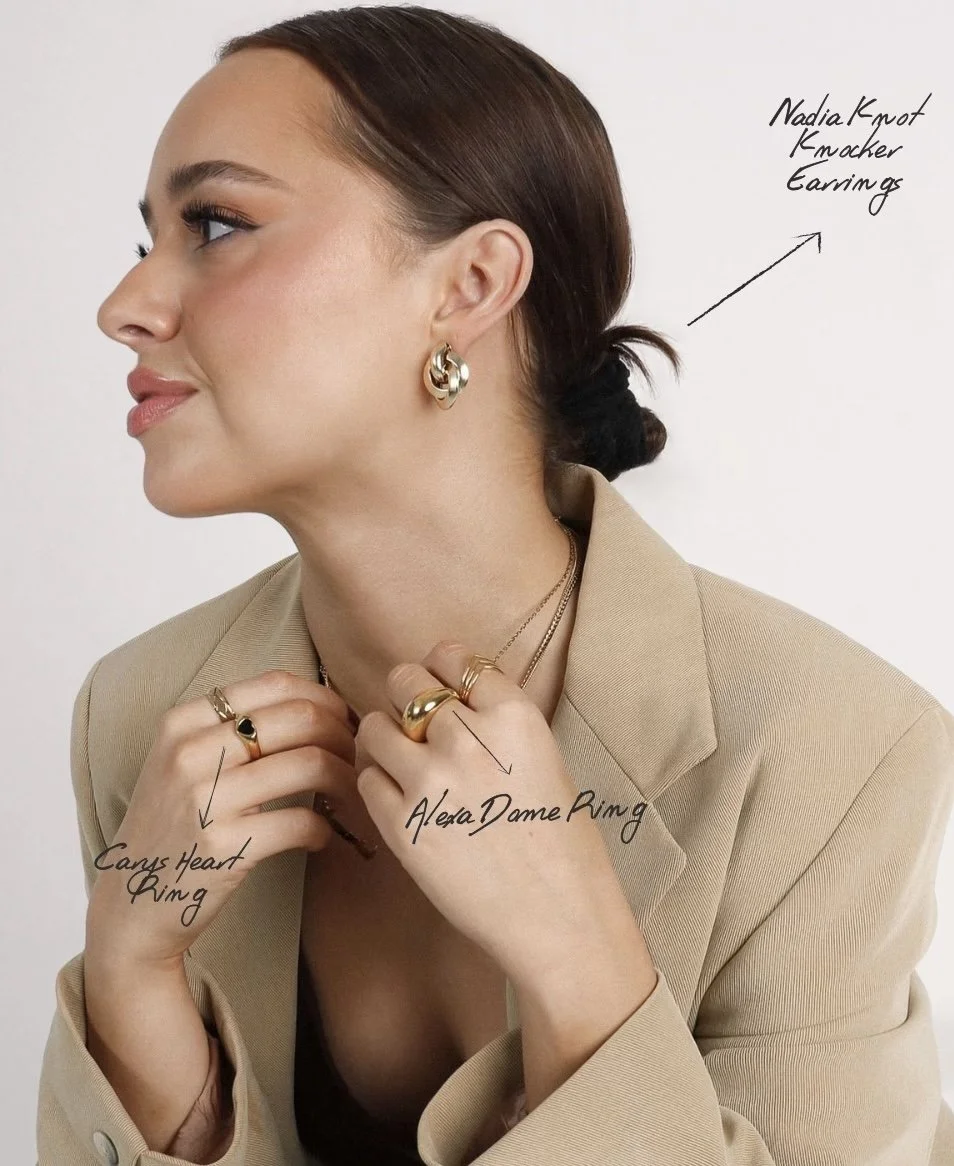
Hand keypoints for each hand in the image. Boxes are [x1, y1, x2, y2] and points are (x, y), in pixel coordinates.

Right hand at [86, 670, 358, 967]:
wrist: (132, 906)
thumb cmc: (174, 827)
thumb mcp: (185, 762)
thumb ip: (236, 728)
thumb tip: (322, 705)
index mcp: (183, 722)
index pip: (276, 684)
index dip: (325, 699)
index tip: (345, 722)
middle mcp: (190, 753)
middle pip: (301, 718)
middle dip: (345, 736)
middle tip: (358, 759)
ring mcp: (204, 799)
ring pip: (310, 764)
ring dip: (346, 780)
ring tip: (351, 796)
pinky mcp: (224, 847)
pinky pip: (303, 822)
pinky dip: (325, 828)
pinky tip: (322, 836)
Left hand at [353, 641, 633, 989]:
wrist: (558, 917)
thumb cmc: (560, 842)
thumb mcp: (543, 758)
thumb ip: (496, 724)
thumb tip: (451, 700)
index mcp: (514, 716)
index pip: (454, 656)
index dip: (441, 668)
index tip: (440, 684)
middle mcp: (468, 739)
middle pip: (406, 680)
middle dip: (407, 697)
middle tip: (415, 721)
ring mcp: (430, 781)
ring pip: (375, 726)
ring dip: (385, 738)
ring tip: (403, 761)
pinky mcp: (402, 824)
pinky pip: (367, 778)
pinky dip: (378, 783)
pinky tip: (401, 800)